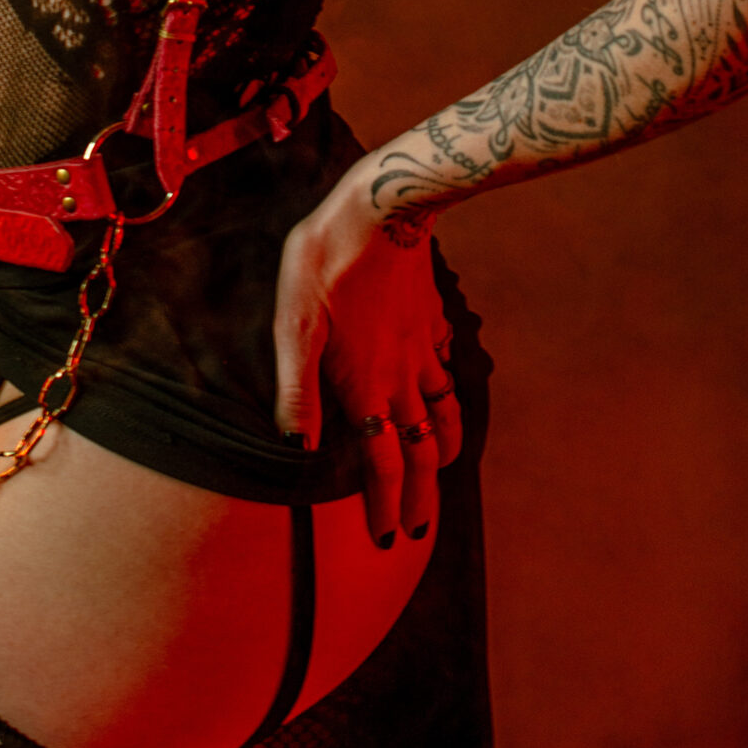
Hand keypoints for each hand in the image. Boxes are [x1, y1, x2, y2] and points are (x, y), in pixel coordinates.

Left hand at [272, 159, 461, 547]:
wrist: (383, 209)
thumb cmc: (326, 262)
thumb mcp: (295, 324)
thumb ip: (298, 390)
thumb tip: (297, 450)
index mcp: (366, 384)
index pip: (381, 462)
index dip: (384, 504)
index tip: (387, 537)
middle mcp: (401, 376)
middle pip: (419, 450)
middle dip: (419, 495)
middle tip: (418, 529)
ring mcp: (423, 349)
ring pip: (442, 414)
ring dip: (442, 451)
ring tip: (442, 473)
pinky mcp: (432, 321)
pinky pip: (448, 370)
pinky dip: (452, 396)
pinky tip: (449, 397)